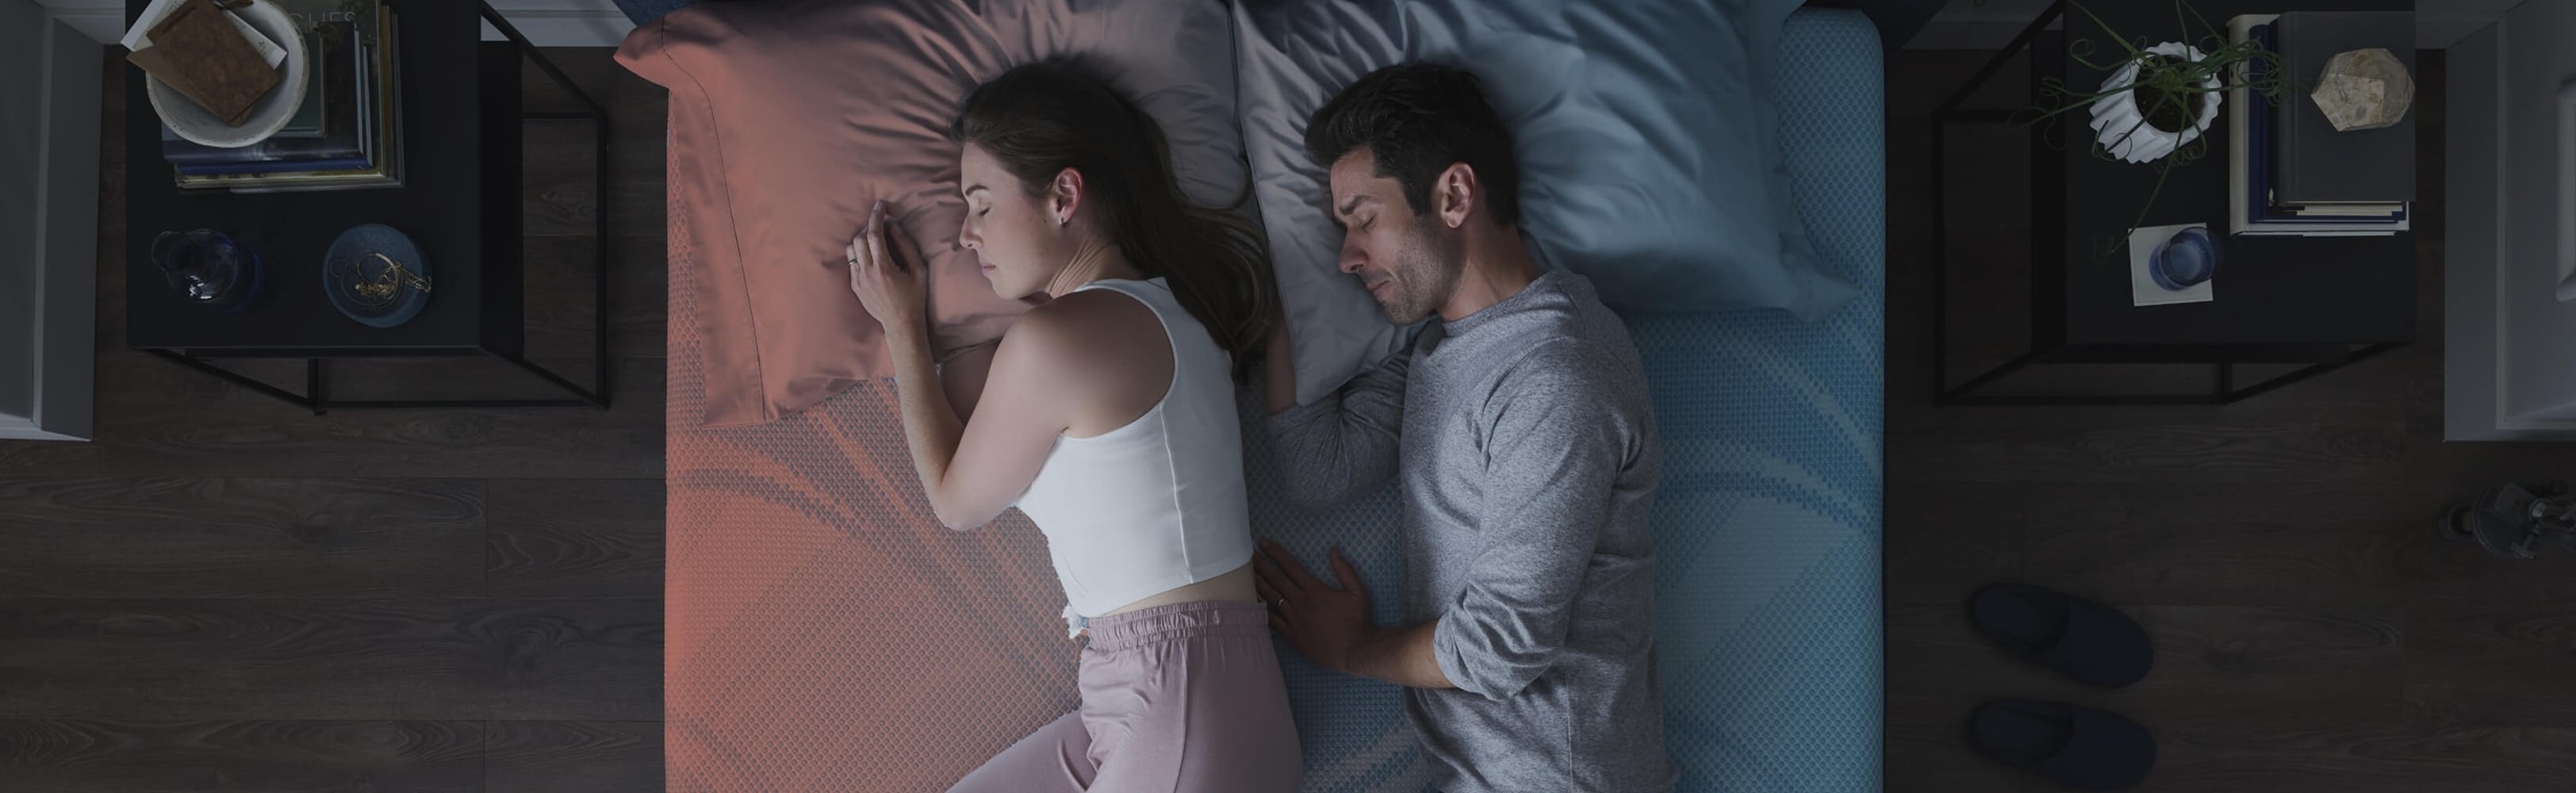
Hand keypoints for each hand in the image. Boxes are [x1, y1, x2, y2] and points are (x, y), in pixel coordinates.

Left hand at [849, 200, 927, 336]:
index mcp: (884, 268)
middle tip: (880, 223)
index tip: (880, 205)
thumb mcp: (919, 271)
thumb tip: (895, 227)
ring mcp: (858, 280)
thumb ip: (907, 246)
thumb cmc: (914, 297)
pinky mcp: (855, 286)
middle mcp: (867, 273)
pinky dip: (860, 253)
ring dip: (862, 239)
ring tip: (875, 239)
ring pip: (851, 249)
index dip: (876, 217)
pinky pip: (852, 262)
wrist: (901, 323)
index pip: (874, 235)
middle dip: (869, 226)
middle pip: (859, 239)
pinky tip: (872, 255)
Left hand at [1254, 539, 1374, 673]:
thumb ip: (1345, 569)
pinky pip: (1271, 621)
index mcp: (1315, 590)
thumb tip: (1333, 550)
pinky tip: (1250, 604)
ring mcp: (1294, 620)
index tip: (1263, 543)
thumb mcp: (1358, 591)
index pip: (1291, 566)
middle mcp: (1300, 603)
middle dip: (1260, 565)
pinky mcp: (1292, 636)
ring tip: (1244, 575)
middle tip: (1246, 556)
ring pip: (1270, 599)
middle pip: (1275, 580)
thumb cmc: (1358, 620)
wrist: (1355, 650)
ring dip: (1256, 585)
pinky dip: (1260, 611)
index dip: (1276, 553)